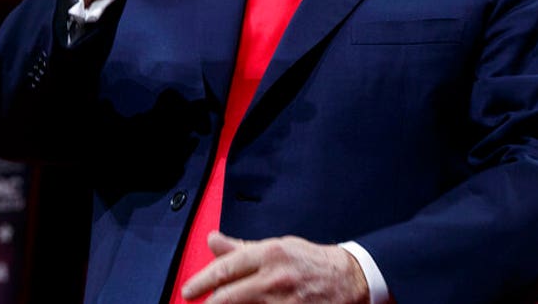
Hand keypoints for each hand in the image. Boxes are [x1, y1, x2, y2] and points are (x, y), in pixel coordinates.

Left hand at [181, 231, 368, 303]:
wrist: (349, 279)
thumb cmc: (310, 261)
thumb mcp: (277, 246)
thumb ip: (242, 248)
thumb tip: (213, 240)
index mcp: (270, 253)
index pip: (226, 268)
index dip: (201, 281)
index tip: (188, 291)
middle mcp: (275, 277)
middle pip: (228, 297)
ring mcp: (284, 301)